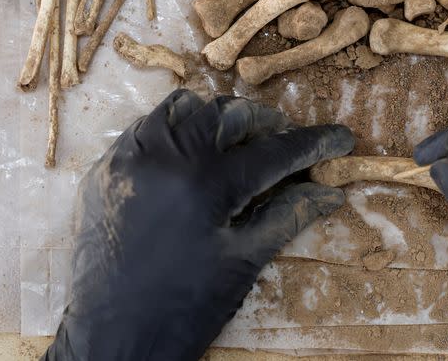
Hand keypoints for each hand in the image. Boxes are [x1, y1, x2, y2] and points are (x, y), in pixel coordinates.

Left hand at [44, 90, 353, 360]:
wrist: (111, 340)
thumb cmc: (184, 308)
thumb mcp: (243, 262)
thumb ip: (288, 216)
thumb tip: (331, 193)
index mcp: (206, 185)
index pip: (273, 152)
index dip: (314, 143)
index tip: (342, 139)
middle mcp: (165, 158)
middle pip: (227, 115)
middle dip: (264, 122)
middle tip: (282, 140)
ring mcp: (129, 159)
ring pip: (181, 109)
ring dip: (216, 118)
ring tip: (234, 141)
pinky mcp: (105, 170)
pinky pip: (144, 128)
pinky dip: (174, 131)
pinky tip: (188, 157)